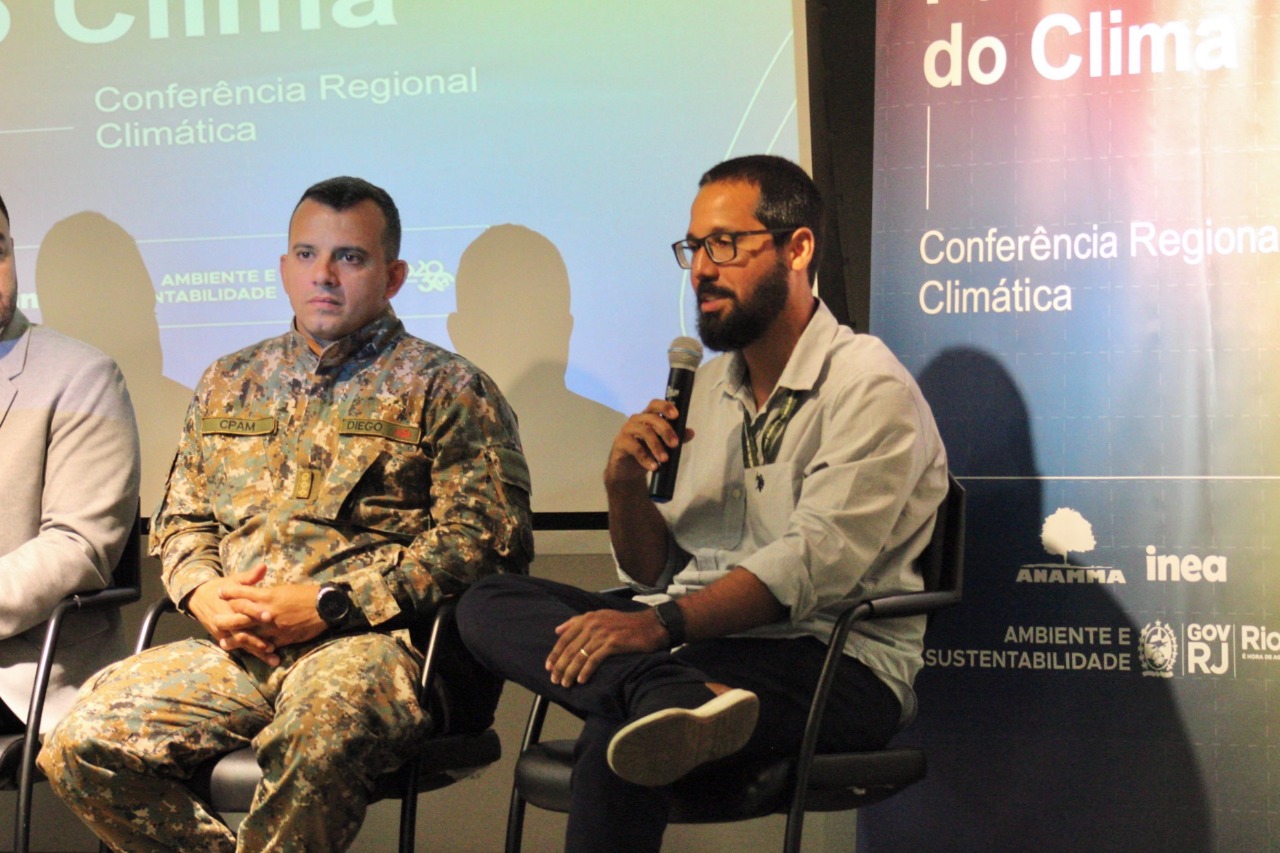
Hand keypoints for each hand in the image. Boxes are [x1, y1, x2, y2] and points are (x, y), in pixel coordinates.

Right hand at [186, 566, 281, 664]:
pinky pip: (239, 647)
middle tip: (272, 645)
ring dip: (256, 650)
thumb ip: (250, 576)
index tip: (269, 615)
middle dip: (256, 638)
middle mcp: (224, 619)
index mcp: (229, 603)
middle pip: (240, 630)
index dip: (255, 611)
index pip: (242, 607)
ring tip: (273, 657)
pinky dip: (252, 653)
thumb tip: (263, 566)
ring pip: (241, 642)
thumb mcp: (235, 581)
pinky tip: (267, 660)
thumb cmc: (223, 588)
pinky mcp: (224, 639)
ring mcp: (223, 631)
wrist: (199, 598)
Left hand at [217, 580, 326, 651]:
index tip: (220, 592)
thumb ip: (267, 592)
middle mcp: (266, 612)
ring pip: (249, 635)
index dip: (229, 593)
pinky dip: (257, 650)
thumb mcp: (284, 588)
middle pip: (239, 617)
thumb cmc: (305, 594)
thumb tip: (256, 592)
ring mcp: (273, 627)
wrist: (324, 607)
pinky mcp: (282, 638)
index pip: (242, 594)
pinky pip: (266, 646)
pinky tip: (249, 653)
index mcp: (267, 596)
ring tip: (224, 643)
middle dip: (225, 619)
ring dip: (235, 640)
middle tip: (214, 620)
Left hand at [546, 608, 668, 686]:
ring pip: (580, 656)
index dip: (555, 653)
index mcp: (588, 618)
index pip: (565, 637)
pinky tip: (581, 680)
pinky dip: (585, 671)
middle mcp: (593, 624)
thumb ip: (578, 621)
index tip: (548, 666)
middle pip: (570, 648)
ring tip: (565, 684)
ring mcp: (602, 634)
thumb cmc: (626, 624)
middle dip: (560, 666)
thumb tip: (557, 630)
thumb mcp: (601, 616)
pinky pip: (594, 660)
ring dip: (570, 672)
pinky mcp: (613, 643)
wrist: (651, 625)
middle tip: (554, 680)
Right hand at [604, 399, 694, 487]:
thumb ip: (676, 437)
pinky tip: (654, 467)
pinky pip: (634, 448)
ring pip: (644, 432)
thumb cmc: (646, 452)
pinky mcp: (620, 443)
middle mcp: (636, 420)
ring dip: (657, 446)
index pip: (655, 405)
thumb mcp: (663, 445)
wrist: (627, 470)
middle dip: (666, 431)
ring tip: (665, 459)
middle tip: (675, 444)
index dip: (665, 407)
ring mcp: (627, 430)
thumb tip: (691, 432)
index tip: (676, 415)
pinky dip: (645, 458)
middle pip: (652, 418)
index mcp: (647, 416)